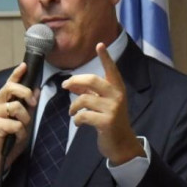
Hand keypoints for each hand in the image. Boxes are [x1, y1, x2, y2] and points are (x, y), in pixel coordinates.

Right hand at [0, 63, 38, 180]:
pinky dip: (20, 133)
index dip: (17, 74)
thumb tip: (36, 89)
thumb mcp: (22, 121)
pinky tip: (15, 138)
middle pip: (10, 88)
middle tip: (33, 104)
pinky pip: (16, 124)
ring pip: (16, 107)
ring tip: (21, 130)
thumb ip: (27, 106)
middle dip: (25, 93)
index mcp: (0, 102)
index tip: (25, 65)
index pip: (9, 84)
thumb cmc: (9, 139)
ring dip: (25, 120)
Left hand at [62, 43, 143, 164]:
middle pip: (92, 80)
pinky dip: (77, 119)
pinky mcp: (107, 121)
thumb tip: (70, 84)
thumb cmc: (109, 120)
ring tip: (72, 113)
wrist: (121, 143)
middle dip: (75, 81)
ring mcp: (113, 108)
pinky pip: (84, 115)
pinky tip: (78, 123)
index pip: (111, 69)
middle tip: (65, 86)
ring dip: (73, 107)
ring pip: (84, 99)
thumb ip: (88, 92)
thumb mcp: (102, 103)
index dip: (105, 57)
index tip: (100, 44)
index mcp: (117, 88)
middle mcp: (117, 95)